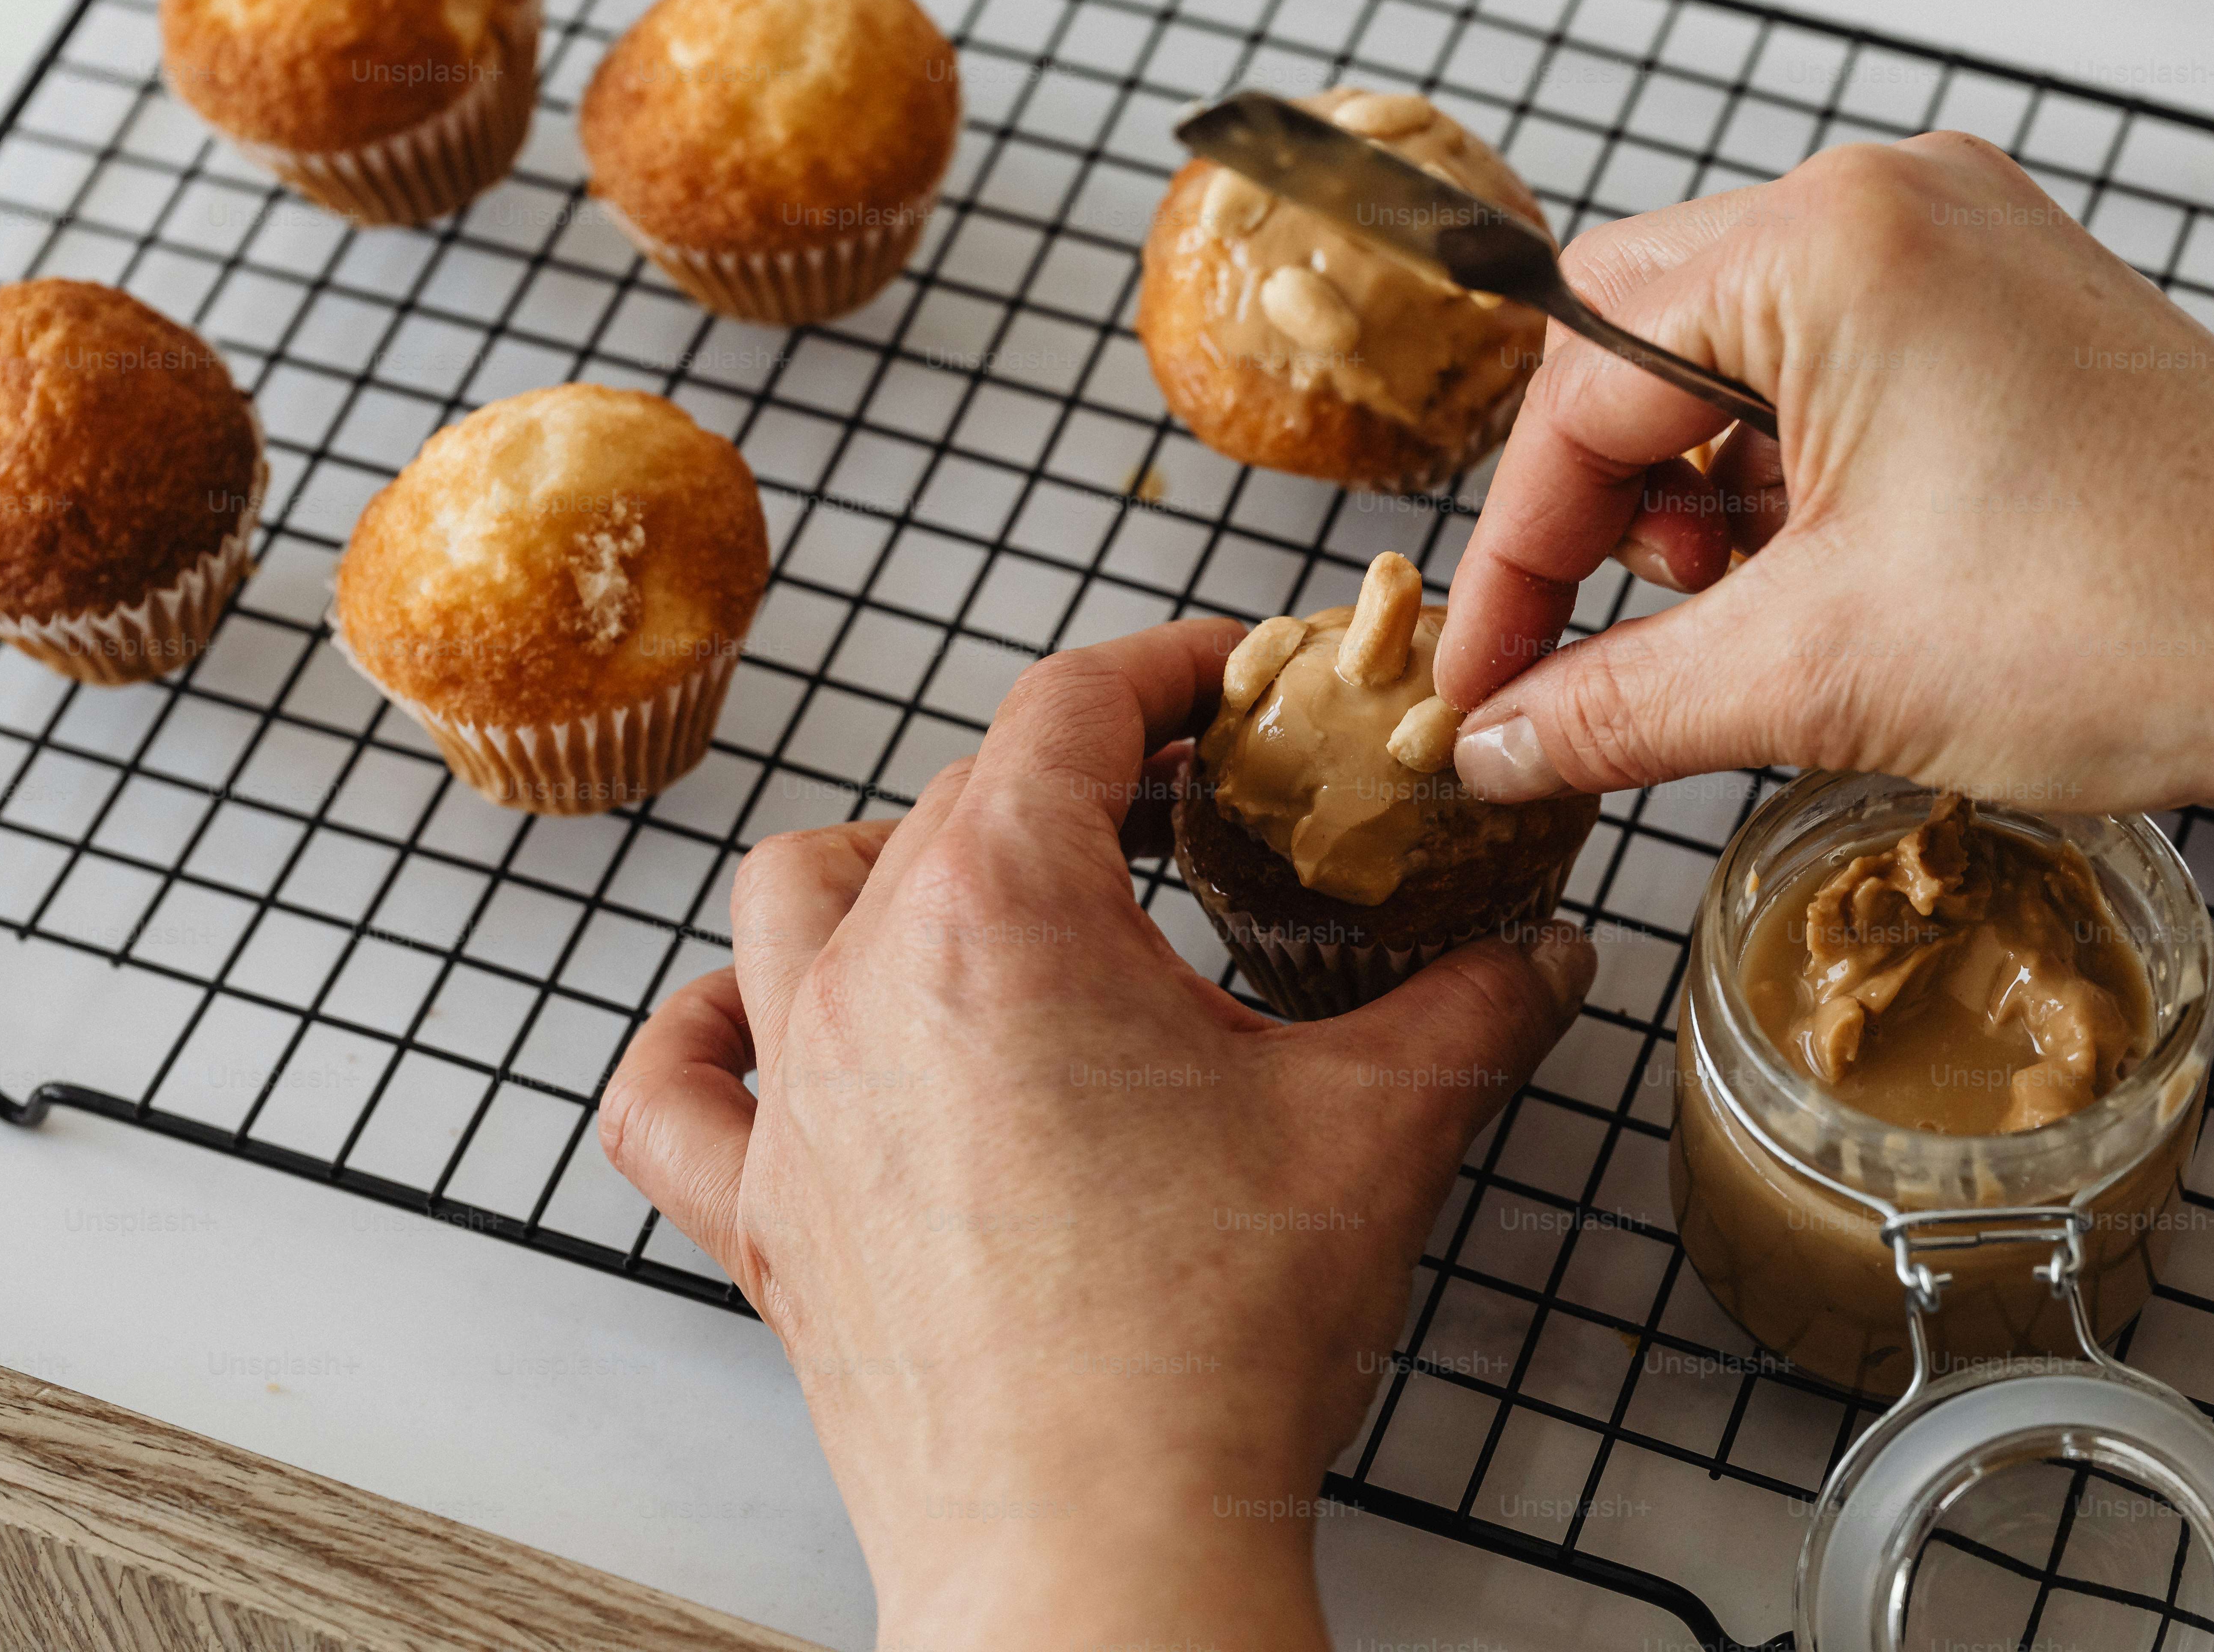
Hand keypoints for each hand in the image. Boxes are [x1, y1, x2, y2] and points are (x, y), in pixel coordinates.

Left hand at [598, 621, 1595, 1650]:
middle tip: (1180, 816)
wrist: (1102, 1547)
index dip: (1165, 665)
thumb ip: (1476, 1006)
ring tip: (992, 900)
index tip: (1225, 676)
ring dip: (888, 868)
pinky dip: (708, 1041)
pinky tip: (757, 1027)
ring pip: (791, 900)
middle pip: (951, 796)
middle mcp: (871, 983)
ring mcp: (800, 1102)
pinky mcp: (768, 1220)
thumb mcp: (1384, 1127)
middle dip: (1073, 781)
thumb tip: (1541, 954)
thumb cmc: (1210, 1345)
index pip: (1072, 707)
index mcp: (1007, 916)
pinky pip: (672, 1096)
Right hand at [1433, 132, 2213, 817]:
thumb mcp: (1819, 674)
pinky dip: (1798, 482)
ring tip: (1744, 619)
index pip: (1581, 389)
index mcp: (1826, 244)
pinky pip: (1843, 372)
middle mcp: (1893, 204)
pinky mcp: (2019, 308)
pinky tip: (1825, 584)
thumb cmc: (2127, 622)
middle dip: (1605, 511)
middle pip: (1644, 345)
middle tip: (1609, 637)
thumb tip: (1495, 748)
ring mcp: (1968, 244)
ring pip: (1742, 361)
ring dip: (1705, 502)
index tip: (1484, 684)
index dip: (1517, 557)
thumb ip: (1621, 705)